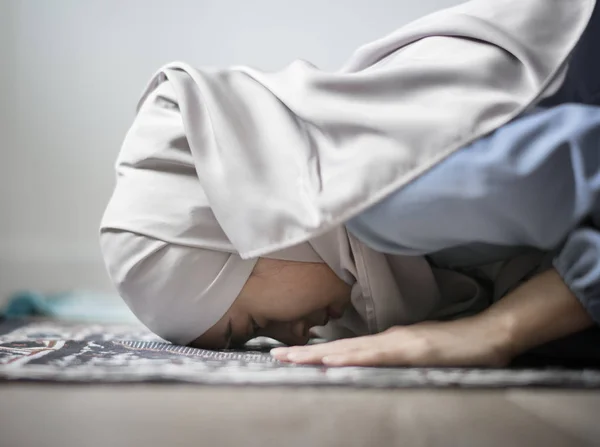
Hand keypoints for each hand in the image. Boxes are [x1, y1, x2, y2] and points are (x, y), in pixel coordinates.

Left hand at [271, 316, 512, 366]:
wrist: (490, 335)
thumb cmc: (457, 348)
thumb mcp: (419, 357)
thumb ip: (397, 359)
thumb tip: (375, 365)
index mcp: (387, 343)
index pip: (346, 350)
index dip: (316, 353)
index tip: (290, 357)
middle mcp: (386, 339)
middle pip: (340, 347)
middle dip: (305, 353)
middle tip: (275, 355)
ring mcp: (398, 343)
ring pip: (350, 350)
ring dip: (318, 355)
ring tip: (290, 358)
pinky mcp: (412, 349)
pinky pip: (376, 355)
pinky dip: (351, 358)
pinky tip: (332, 361)